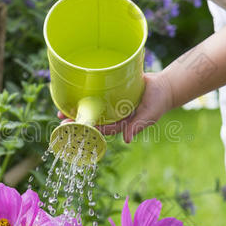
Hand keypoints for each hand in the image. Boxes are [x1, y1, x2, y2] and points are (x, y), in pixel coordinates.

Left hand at [57, 72, 174, 143]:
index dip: (88, 129)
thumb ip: (138, 126)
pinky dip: (87, 93)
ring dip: (78, 107)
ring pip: (92, 107)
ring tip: (61, 108)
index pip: (102, 128)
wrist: (165, 85)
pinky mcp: (112, 91)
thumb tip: (127, 140)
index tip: (75, 128)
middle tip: (61, 119)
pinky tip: (74, 91)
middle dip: (77, 120)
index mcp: (121, 123)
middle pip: (93, 119)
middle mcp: (114, 114)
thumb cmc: (158, 102)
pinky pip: (97, 94)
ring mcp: (112, 103)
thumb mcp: (149, 114)